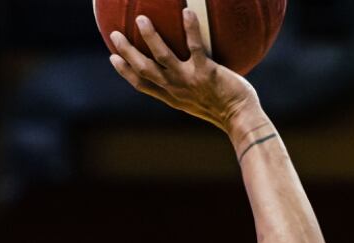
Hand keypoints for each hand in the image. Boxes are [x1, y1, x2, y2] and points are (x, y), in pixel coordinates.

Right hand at [108, 9, 260, 132]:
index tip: (113, 58)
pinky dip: (190, 29)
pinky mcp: (206, 72)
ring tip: (141, 19)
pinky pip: (195, 47)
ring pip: (162, 57)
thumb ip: (190, 87)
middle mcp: (175, 89)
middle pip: (144, 69)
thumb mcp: (200, 102)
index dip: (125, 71)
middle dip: (127, 52)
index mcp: (172, 97)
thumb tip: (189, 72)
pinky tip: (186, 11)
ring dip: (150, 38)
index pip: (142, 84)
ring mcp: (189, 80)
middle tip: (114, 35)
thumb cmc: (225, 109)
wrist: (240, 119)